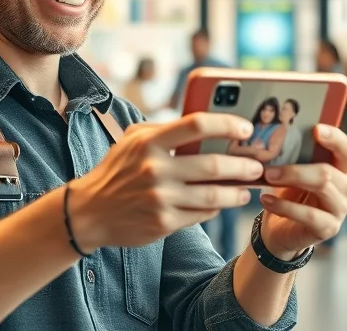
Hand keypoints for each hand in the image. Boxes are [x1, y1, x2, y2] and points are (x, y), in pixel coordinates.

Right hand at [70, 113, 264, 251]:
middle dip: (242, 165)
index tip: (245, 128)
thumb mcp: (133, 140)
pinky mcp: (163, 222)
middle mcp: (156, 169)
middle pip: (213, 164)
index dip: (227, 124)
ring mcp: (161, 198)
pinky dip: (215, 207)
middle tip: (257, 165)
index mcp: (150, 142)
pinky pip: (201, 214)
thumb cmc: (117, 169)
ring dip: (237, 191)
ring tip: (247, 188)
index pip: (197, 124)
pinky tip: (222, 203)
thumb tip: (206, 124)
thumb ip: (165, 130)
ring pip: (213, 194)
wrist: (89, 211)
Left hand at [257, 125, 346, 258]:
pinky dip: (284, 207)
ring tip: (267, 178)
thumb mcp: (291, 172)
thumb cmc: (288, 195)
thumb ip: (292, 155)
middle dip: (296, 168)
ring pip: (322, 187)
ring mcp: (340, 209)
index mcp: (340, 169)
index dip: (335, 138)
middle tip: (269, 168)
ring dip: (290, 180)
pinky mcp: (329, 228)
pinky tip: (266, 201)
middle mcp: (346, 188)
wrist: (280, 231)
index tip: (316, 129)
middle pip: (328, 171)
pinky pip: (309, 215)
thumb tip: (273, 134)